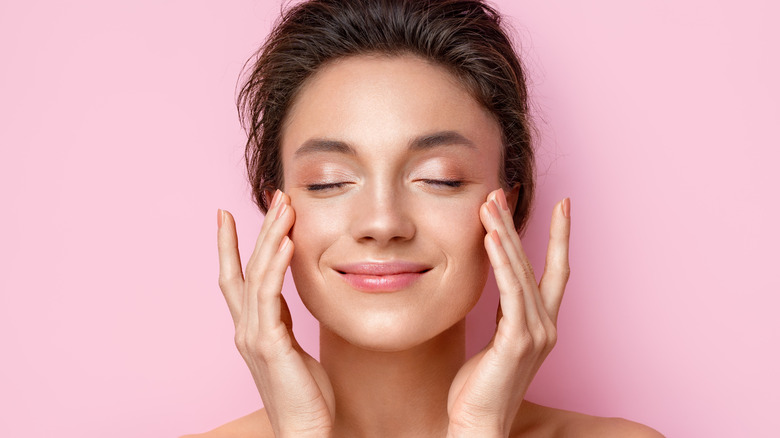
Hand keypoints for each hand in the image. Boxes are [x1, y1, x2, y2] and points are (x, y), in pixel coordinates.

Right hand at [217, 190, 334, 436]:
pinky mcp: (268, 344)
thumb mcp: (292, 348)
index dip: (230, 246)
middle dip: (258, 230)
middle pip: (246, 268)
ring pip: (256, 275)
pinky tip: (286, 243)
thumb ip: (283, 321)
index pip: (235, 278)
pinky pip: (270, 296)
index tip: (227, 215)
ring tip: (283, 207)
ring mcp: (253, 335)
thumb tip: (285, 298)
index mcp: (250, 328)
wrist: (304, 430)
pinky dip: (277, 266)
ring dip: (270, 237)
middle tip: (274, 196)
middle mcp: (245, 328)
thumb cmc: (304, 394)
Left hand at [446, 189, 570, 436]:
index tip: (562, 205)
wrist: (478, 424)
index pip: (554, 271)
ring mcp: (535, 333)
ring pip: (520, 272)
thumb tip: (498, 282)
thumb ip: (503, 312)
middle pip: (533, 263)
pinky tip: (489, 239)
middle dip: (516, 226)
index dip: (560, 237)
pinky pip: (509, 292)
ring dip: (504, 236)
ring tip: (489, 205)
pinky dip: (500, 262)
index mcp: (542, 324)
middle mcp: (546, 325)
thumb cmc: (479, 387)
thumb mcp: (495, 341)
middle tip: (500, 192)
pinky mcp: (517, 342)